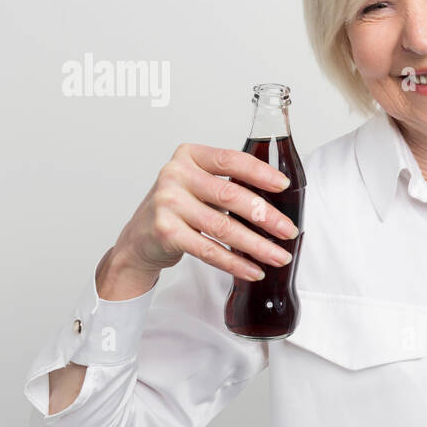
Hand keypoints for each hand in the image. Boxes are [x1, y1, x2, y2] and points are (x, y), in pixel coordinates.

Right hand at [110, 142, 298, 282]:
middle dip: (266, 216)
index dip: (260, 172)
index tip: (284, 186)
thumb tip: (278, 202)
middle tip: (289, 230)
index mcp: (189, 156)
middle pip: (231, 195)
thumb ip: (227, 183)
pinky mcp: (165, 232)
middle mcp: (175, 175)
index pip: (230, 159)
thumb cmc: (176, 208)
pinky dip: (235, 263)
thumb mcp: (197, 185)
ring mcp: (168, 204)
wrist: (138, 238)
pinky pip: (209, 250)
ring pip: (223, 227)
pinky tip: (253, 270)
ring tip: (279, 256)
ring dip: (257, 245)